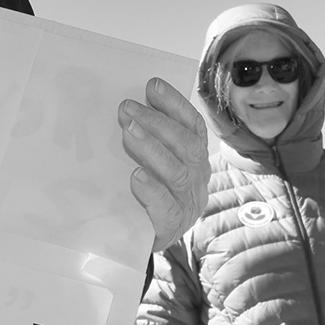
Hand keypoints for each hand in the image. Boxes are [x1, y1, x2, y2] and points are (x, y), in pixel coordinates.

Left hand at [120, 79, 208, 248]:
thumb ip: (147, 139)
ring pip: (177, 172)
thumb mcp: (152, 162)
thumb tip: (127, 107)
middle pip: (186, 145)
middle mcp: (197, 178)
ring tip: (129, 131)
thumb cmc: (148, 194)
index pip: (192, 125)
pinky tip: (136, 176)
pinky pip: (166, 207)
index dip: (174, 104)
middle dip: (158, 122)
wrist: (144, 240)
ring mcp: (187, 202)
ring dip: (152, 148)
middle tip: (128, 108)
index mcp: (195, 158)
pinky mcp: (172, 225)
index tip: (152, 85)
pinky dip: (152, 190)